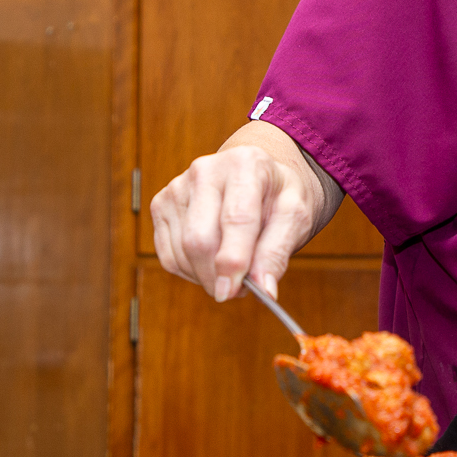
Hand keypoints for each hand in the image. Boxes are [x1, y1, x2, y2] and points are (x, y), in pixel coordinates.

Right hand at [150, 121, 340, 301]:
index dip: (233, 260)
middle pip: (199, 239)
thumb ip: (278, 252)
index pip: (235, 219)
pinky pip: (168, 257)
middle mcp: (205, 170)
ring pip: (182, 252)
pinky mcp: (160, 205)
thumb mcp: (295, 218)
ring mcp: (177, 186)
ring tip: (232, 269)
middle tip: (240, 288)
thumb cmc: (278, 198)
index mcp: (245, 164)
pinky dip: (191, 272)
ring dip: (207, 276)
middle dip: (217, 276)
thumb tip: (263, 289)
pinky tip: (211, 262)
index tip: (232, 292)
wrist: (259, 180)